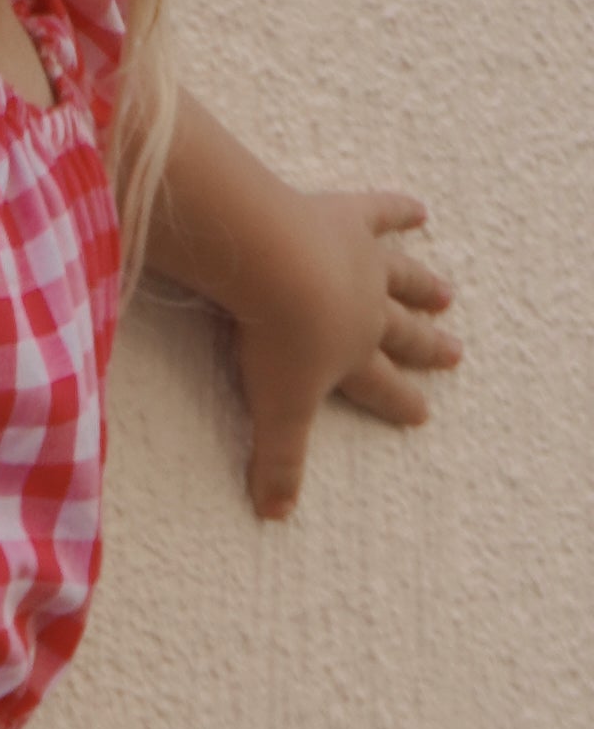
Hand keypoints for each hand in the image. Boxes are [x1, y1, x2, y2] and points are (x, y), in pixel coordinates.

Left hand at [222, 186, 461, 522]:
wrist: (274, 265)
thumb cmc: (272, 339)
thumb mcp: (274, 410)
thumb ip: (278, 463)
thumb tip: (274, 517)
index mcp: (352, 356)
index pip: (380, 387)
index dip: (400, 402)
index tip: (423, 413)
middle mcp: (367, 310)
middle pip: (401, 333)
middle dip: (426, 347)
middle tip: (455, 352)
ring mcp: (361, 262)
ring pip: (400, 277)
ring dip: (423, 287)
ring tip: (445, 294)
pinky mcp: (346, 218)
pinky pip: (381, 214)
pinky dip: (400, 212)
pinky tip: (419, 211)